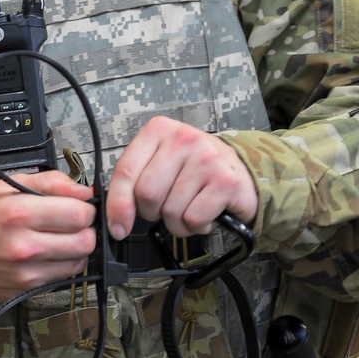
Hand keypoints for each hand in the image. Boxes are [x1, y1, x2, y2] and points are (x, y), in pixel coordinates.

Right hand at [0, 169, 96, 302]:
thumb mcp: (7, 185)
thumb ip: (51, 182)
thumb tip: (83, 190)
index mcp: (19, 213)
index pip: (78, 214)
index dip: (85, 208)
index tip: (79, 206)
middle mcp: (24, 246)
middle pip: (85, 241)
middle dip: (86, 229)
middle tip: (74, 222)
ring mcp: (25, 272)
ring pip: (79, 261)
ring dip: (77, 248)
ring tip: (61, 237)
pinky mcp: (26, 289)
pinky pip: (63, 277)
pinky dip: (64, 264)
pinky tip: (49, 252)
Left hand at [106, 117, 257, 240]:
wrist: (242, 171)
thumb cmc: (195, 170)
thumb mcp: (161, 163)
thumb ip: (135, 182)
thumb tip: (116, 219)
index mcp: (159, 130)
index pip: (125, 170)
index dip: (118, 205)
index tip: (118, 227)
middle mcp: (183, 139)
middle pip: (147, 194)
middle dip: (153, 213)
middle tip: (167, 207)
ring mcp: (206, 158)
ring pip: (170, 211)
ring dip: (177, 223)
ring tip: (191, 208)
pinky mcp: (225, 181)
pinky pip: (193, 219)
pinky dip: (197, 226)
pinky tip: (206, 212)